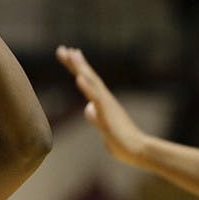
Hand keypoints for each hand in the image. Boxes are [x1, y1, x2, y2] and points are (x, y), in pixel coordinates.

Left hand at [56, 46, 148, 165]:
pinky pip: (96, 98)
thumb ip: (95, 116)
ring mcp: (106, 104)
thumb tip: (88, 109)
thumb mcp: (102, 126)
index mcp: (102, 101)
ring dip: (81, 68)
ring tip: (71, 55)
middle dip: (74, 62)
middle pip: (88, 76)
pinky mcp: (107, 113)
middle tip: (62, 49)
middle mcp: (105, 98)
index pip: (87, 80)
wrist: (136, 150)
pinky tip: (78, 78)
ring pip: (92, 82)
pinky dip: (87, 87)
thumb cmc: (121, 141)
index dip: (77, 67)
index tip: (68, 53)